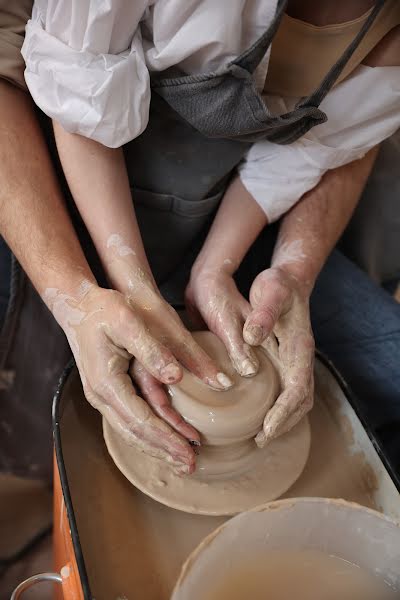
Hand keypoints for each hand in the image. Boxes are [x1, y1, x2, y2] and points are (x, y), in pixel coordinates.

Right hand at [46, 283, 230, 473]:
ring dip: (157, 447)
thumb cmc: (104, 310)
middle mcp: (101, 396)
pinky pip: (130, 419)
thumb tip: (176, 378)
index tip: (190, 451)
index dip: (167, 438)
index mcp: (107, 383)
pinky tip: (164, 438)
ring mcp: (102, 396)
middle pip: (135, 434)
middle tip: (191, 466)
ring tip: (181, 460)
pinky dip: (148, 433)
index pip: (141, 420)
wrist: (79, 306)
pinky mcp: (109, 391)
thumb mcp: (130, 322)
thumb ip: (153, 350)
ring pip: (131, 431)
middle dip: (164, 452)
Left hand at [186, 266, 313, 445]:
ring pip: (297, 399)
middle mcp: (300, 358)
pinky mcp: (286, 362)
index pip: (297, 387)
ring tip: (260, 436)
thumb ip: (263, 314)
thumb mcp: (270, 292)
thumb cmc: (279, 286)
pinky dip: (279, 409)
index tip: (267, 428)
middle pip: (301, 400)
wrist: (288, 281)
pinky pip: (287, 391)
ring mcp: (295, 362)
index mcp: (300, 347)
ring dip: (282, 420)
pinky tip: (261, 416)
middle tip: (261, 440)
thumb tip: (252, 338)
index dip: (283, 411)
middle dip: (284, 423)